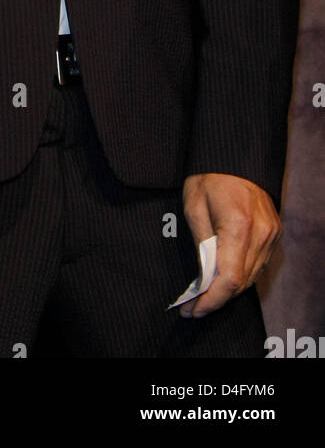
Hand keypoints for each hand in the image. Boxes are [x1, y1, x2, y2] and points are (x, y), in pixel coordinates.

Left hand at [180, 172, 280, 317]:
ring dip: (229, 290)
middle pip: (242, 283)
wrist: (235, 156)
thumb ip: (202, 246)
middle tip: (192, 307)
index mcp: (238, 226)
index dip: (211, 300)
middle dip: (216, 299)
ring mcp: (272, 234)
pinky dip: (241, 275)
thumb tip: (203, 279)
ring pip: (252, 276)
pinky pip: (258, 263)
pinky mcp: (275, 232)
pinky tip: (222, 277)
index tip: (192, 310)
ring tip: (204, 296)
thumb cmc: (208, 178)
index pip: (229, 279)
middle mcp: (261, 234)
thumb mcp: (193, 208)